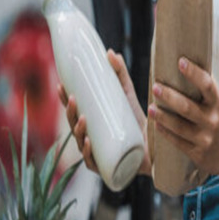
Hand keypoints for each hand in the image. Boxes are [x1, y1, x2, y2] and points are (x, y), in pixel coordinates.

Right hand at [58, 49, 151, 175]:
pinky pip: (94, 162)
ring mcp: (98, 155)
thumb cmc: (138, 123)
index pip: (73, 112)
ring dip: (78, 131)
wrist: (157, 147)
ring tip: (82, 119)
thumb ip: (120, 74)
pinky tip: (88, 143)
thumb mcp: (128, 96)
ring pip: (81, 144)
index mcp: (92, 125)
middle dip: (69, 113)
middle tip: (73, 99)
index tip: (61, 85)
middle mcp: (91, 140)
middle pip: (73, 127)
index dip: (64, 100)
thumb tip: (111, 52)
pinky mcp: (107, 167)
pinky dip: (88, 153)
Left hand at [149, 57, 218, 177]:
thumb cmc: (217, 117)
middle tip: (155, 86)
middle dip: (170, 97)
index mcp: (217, 102)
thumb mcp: (215, 102)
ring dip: (163, 117)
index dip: (194, 73)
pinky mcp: (197, 152)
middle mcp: (212, 120)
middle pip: (188, 107)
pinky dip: (166, 133)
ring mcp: (204, 138)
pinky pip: (178, 142)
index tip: (180, 61)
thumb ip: (202, 87)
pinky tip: (155, 124)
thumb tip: (180, 61)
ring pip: (180, 127)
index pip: (207, 85)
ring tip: (151, 108)